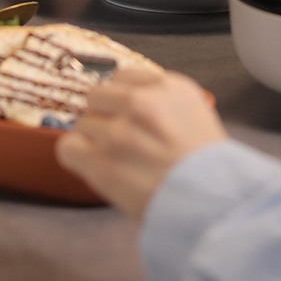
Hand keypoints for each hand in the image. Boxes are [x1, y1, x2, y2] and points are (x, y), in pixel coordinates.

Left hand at [56, 68, 227, 219]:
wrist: (213, 204)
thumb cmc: (211, 168)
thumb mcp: (198, 114)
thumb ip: (165, 100)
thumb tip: (131, 102)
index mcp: (169, 86)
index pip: (125, 76)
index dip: (122, 98)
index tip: (126, 114)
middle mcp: (141, 101)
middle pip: (98, 95)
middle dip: (104, 115)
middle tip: (117, 139)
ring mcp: (118, 131)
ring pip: (83, 123)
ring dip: (93, 140)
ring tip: (114, 160)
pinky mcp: (101, 162)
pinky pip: (67, 147)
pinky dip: (75, 156)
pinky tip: (91, 166)